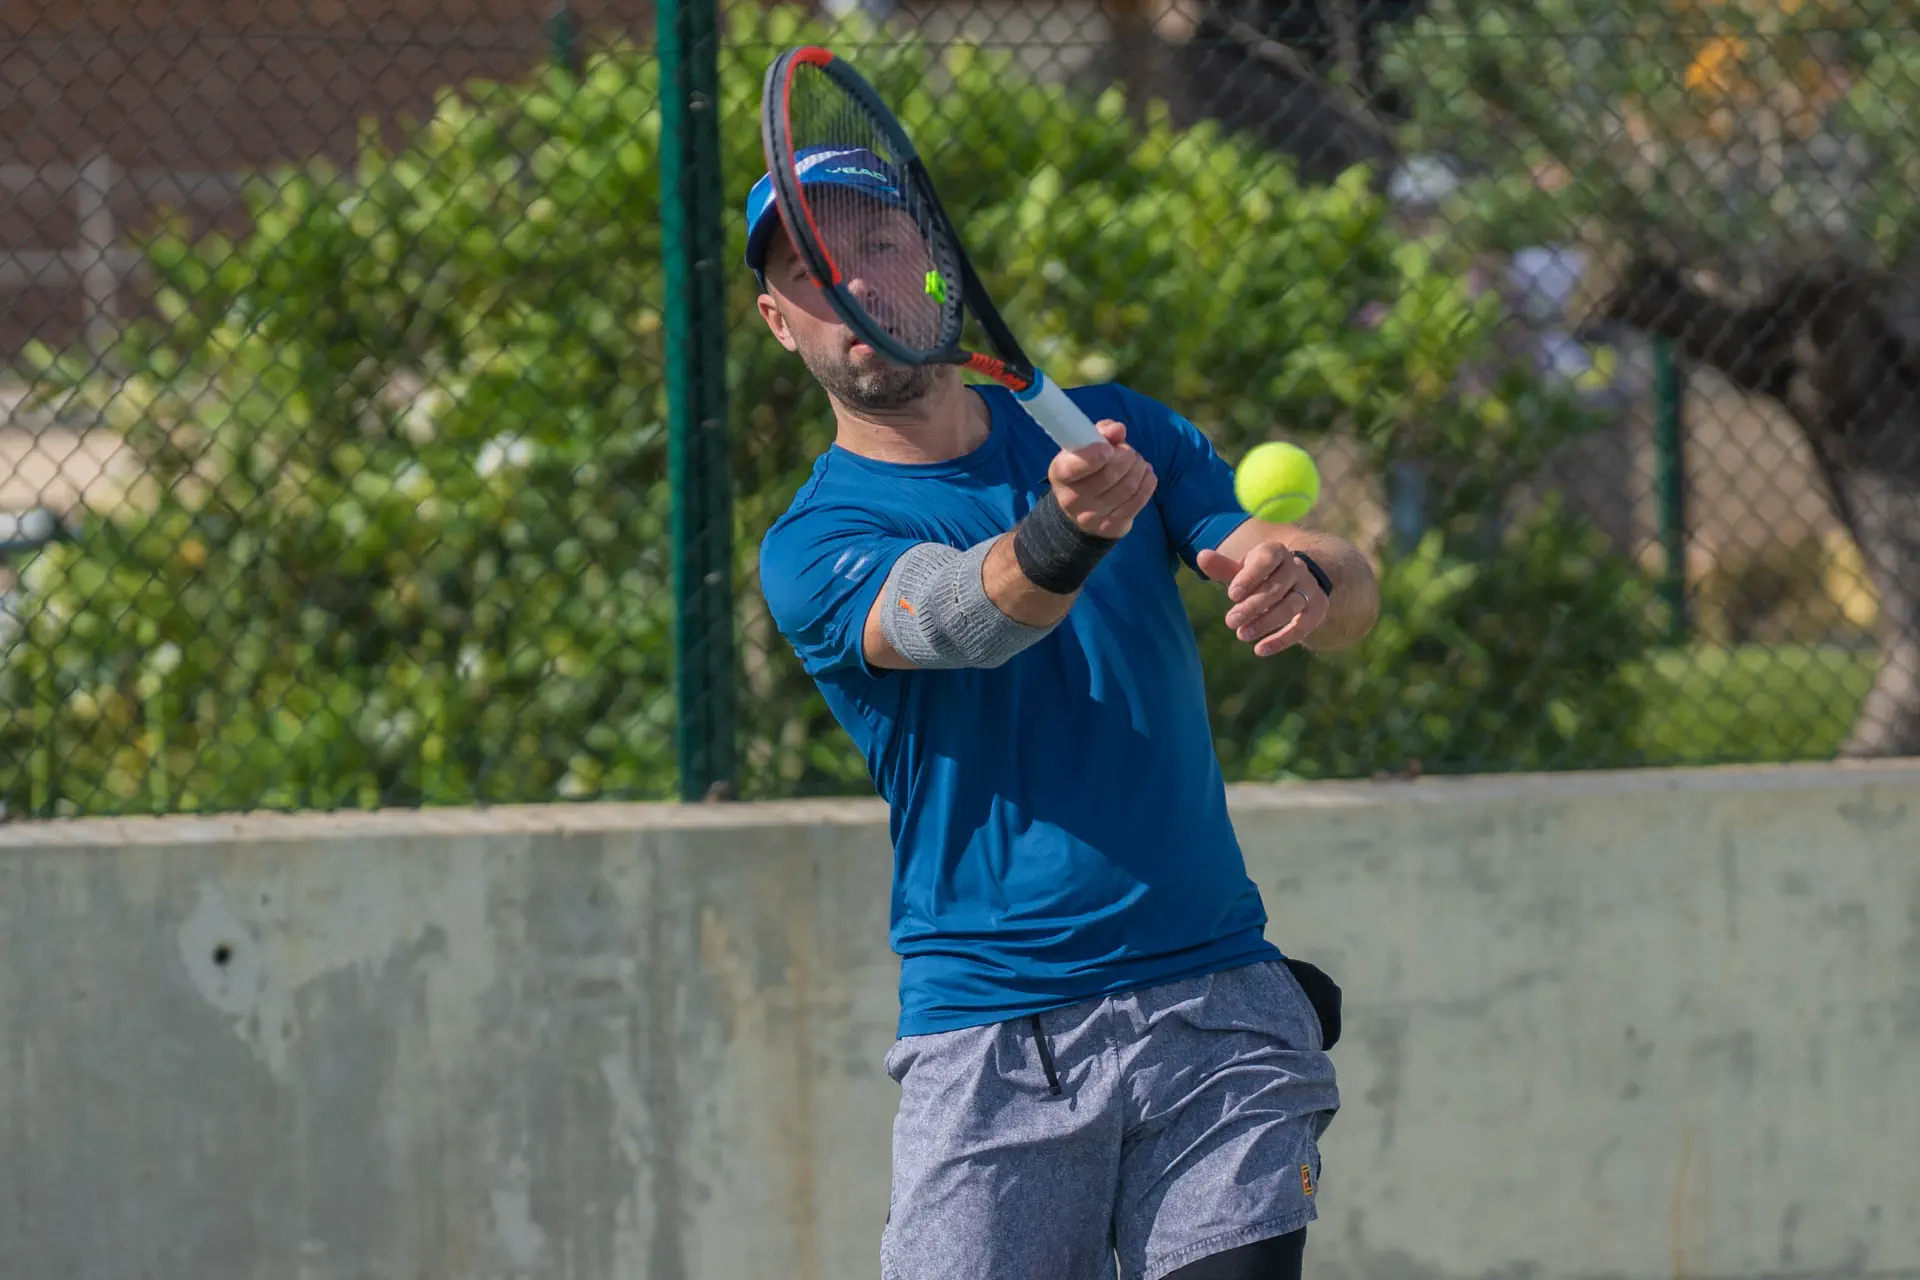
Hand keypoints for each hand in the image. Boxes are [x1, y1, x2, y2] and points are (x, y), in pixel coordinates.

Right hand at [1047, 419, 1157, 539]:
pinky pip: (1137, 502)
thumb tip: (1118, 429)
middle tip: (1128, 452)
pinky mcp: (1111, 527)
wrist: (1080, 511)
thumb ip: (1101, 433)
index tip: (1108, 447)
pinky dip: (1147, 483)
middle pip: (1109, 475)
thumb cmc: (1085, 469)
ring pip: (1127, 488)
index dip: (1096, 454)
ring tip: (1137, 462)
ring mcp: (1092, 517)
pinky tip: (1146, 474)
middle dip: (1127, 457)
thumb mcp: (1085, 447)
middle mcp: (1072, 499)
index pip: (1075, 467)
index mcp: (1060, 473)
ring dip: (1139, 468)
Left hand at [1196, 539, 1328, 655]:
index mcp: (1276, 552)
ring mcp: (1309, 588)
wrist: (1291, 582)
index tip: (1231, 595)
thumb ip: (1222, 567)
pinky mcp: (1316, 609)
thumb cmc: (1258, 576)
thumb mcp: (1240, 570)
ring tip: (1242, 635)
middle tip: (1230, 622)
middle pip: (1277, 587)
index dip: (1250, 577)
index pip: (1267, 559)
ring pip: (1291, 606)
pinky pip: (1303, 626)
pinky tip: (1261, 650)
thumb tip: (1201, 556)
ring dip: (1266, 622)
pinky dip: (1283, 640)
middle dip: (1253, 606)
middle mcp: (1296, 568)